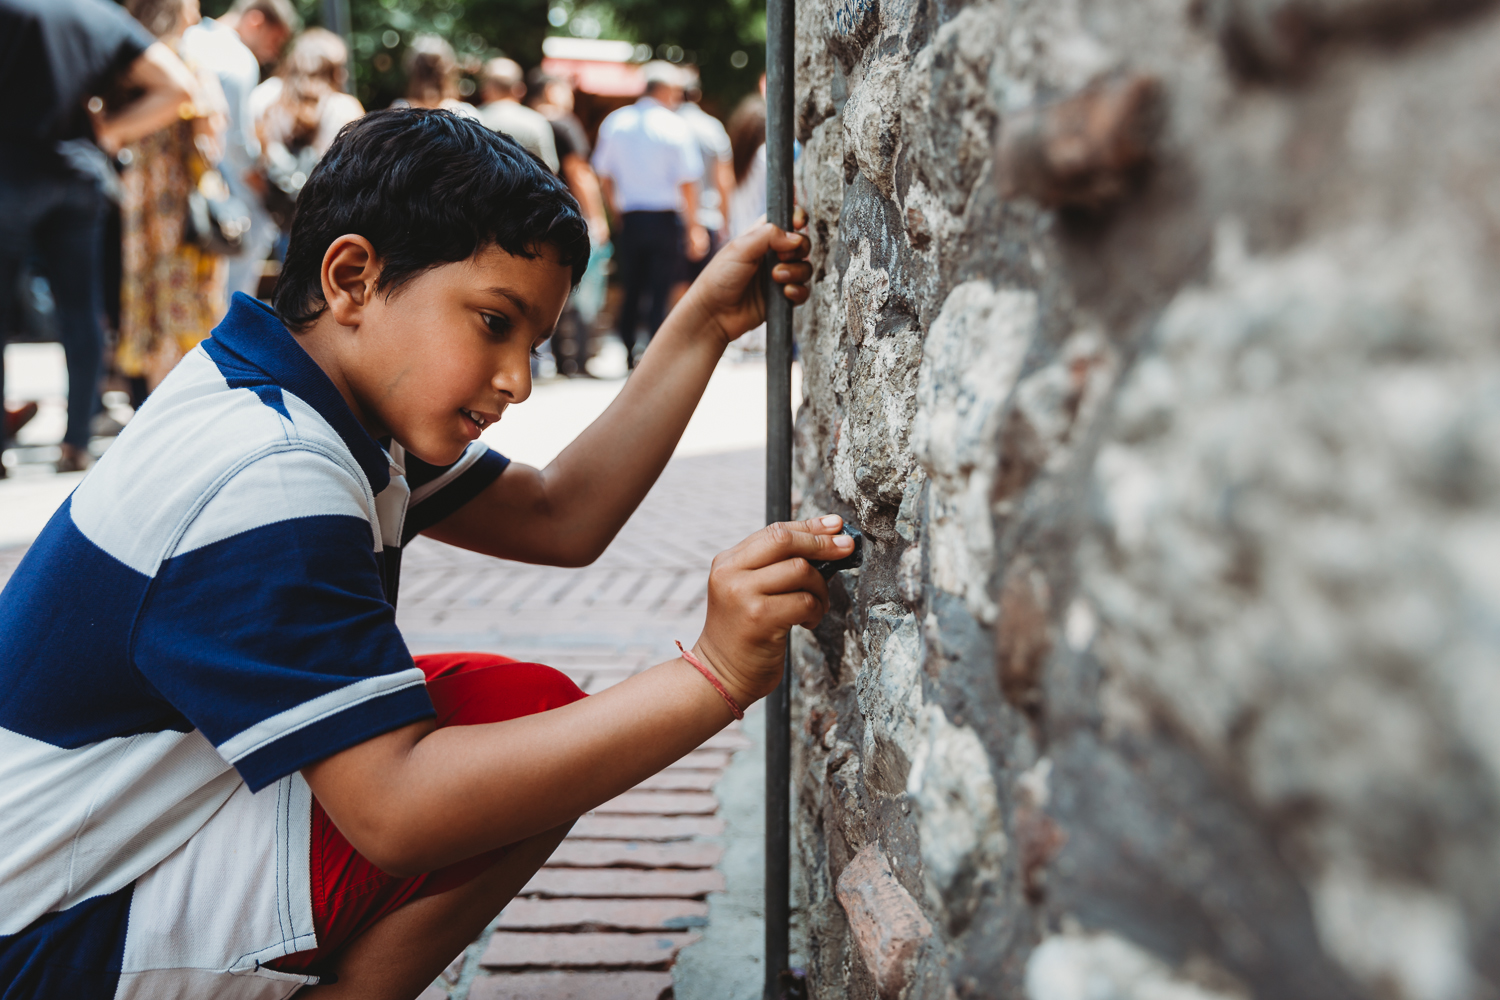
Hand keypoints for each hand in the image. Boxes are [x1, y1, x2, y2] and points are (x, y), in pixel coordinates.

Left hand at [678, 206, 810, 344]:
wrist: (714, 314)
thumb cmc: (719, 278)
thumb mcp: (740, 248)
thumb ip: (768, 236)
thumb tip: (796, 237)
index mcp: (761, 236)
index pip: (786, 220)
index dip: (797, 218)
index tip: (799, 223)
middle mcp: (772, 255)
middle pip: (802, 244)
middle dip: (798, 249)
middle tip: (781, 257)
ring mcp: (779, 276)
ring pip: (805, 268)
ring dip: (796, 271)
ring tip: (777, 278)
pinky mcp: (783, 298)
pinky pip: (803, 291)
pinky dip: (798, 291)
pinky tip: (785, 293)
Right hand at [692, 514, 852, 706]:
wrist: (719, 675)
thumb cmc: (744, 633)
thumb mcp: (748, 591)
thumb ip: (775, 567)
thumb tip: (827, 542)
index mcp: (727, 562)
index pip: (774, 531)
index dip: (809, 526)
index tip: (836, 526)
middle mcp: (731, 573)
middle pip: (786, 541)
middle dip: (822, 543)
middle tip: (846, 549)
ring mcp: (743, 595)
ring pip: (800, 571)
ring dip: (820, 589)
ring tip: (817, 606)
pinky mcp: (759, 619)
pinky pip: (804, 601)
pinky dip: (816, 611)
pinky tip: (808, 622)